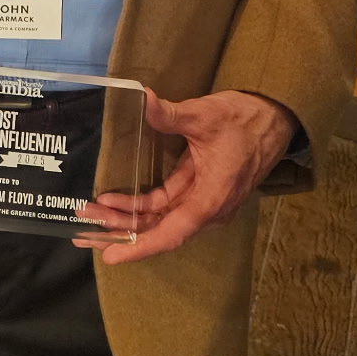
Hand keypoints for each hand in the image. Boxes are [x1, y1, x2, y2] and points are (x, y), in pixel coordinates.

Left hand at [78, 90, 295, 264]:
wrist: (274, 118)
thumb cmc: (244, 120)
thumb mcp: (206, 115)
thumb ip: (171, 114)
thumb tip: (143, 99)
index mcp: (212, 197)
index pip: (172, 231)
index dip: (141, 245)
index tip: (113, 256)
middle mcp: (208, 208)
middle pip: (160, 228)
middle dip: (121, 230)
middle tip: (82, 230)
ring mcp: (204, 201)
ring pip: (160, 218)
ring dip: (127, 218)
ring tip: (91, 214)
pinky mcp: (199, 191)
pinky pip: (166, 206)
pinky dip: (140, 205)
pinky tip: (116, 202)